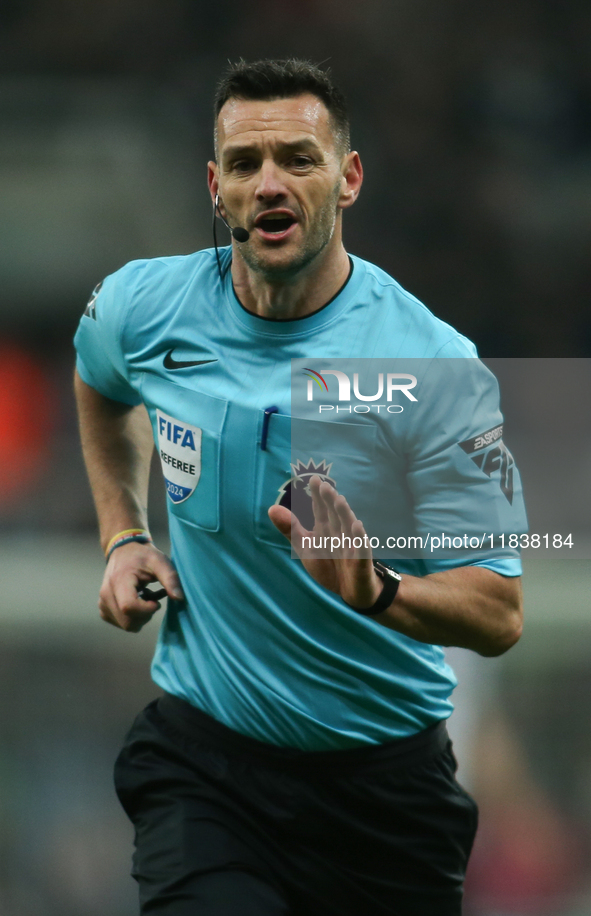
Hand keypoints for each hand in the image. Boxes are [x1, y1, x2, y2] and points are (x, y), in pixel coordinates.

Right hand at [98, 541, 183, 631]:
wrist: (123, 550)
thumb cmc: (143, 555)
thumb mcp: (160, 561)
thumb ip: (171, 579)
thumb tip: (179, 598)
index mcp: (118, 581)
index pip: (129, 607)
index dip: (147, 609)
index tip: (157, 601)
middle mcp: (106, 594)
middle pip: (128, 621)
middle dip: (146, 615)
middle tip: (153, 598)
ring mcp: (103, 603)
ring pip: (126, 625)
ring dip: (141, 616)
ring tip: (146, 597)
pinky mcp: (104, 608)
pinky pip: (121, 623)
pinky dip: (133, 617)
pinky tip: (138, 601)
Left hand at [268, 475, 382, 609]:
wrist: (350, 592)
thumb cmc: (329, 566)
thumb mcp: (305, 548)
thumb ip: (290, 529)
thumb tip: (271, 508)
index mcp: (325, 528)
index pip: (320, 509)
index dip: (317, 495)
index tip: (314, 479)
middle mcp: (339, 532)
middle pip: (334, 514)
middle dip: (330, 501)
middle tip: (325, 486)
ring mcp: (351, 545)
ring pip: (348, 526)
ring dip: (344, 514)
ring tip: (339, 500)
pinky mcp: (361, 560)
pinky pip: (361, 548)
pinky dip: (359, 537)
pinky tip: (357, 526)